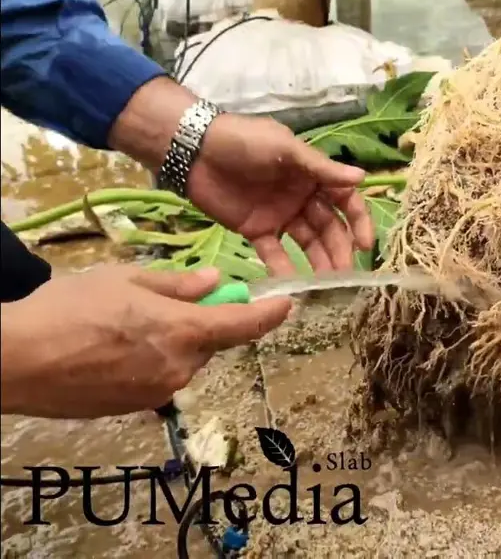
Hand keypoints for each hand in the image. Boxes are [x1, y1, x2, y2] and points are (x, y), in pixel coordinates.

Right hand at [0, 266, 290, 418]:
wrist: (15, 361)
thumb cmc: (69, 310)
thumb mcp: (125, 279)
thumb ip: (177, 284)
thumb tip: (215, 283)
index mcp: (184, 332)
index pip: (244, 326)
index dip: (269, 314)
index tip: (286, 304)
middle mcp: (181, 368)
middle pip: (210, 343)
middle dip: (202, 323)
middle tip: (171, 303)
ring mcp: (158, 392)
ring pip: (183, 361)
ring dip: (173, 343)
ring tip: (126, 326)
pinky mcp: (135, 408)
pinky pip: (159, 378)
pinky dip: (151, 361)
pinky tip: (114, 349)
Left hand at [188, 114, 375, 274]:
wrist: (193, 149)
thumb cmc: (244, 141)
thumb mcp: (285, 148)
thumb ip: (321, 168)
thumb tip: (362, 177)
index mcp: (313, 176)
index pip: (345, 201)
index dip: (358, 222)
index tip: (365, 246)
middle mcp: (302, 198)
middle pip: (328, 228)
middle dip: (339, 250)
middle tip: (344, 274)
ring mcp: (280, 216)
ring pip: (306, 243)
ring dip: (318, 262)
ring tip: (325, 284)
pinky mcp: (256, 231)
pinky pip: (274, 253)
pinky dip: (283, 268)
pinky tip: (291, 284)